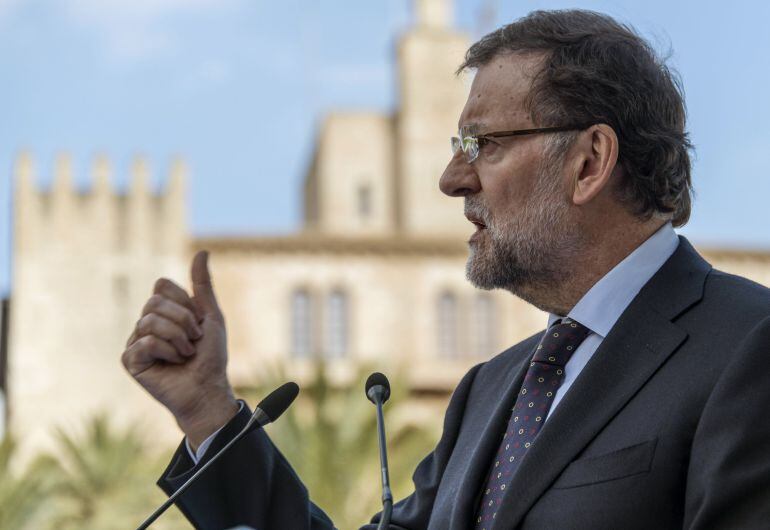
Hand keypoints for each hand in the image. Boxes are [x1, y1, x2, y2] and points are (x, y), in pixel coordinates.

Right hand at [122, 250, 238, 447]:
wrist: (208, 388)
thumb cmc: (211, 356)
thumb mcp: (211, 315)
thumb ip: (202, 285)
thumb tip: (204, 251)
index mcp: (163, 311)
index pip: (161, 285)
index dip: (184, 302)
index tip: (198, 322)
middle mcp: (146, 323)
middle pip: (154, 302)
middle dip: (183, 321)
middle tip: (194, 340)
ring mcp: (135, 341)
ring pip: (150, 322)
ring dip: (178, 338)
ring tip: (185, 354)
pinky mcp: (129, 360)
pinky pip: (146, 342)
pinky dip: (167, 351)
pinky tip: (172, 364)